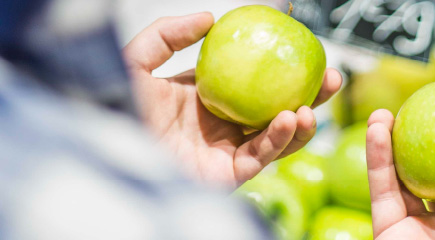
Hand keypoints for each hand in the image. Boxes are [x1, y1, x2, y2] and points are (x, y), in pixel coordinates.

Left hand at [122, 12, 341, 187]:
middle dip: (306, 94)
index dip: (278, 64)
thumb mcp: (137, 60)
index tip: (301, 45)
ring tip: (314, 103)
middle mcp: (221, 123)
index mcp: (206, 96)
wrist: (105, 151)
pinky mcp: (228, 174)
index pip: (252, 78)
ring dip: (302, 120)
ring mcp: (226, 149)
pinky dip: (280, 138)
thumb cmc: (114, 109)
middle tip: (329, 76)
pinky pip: (262, 155)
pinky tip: (291, 119)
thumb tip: (209, 18)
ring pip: (277, 135)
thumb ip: (168, 34)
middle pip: (274, 107)